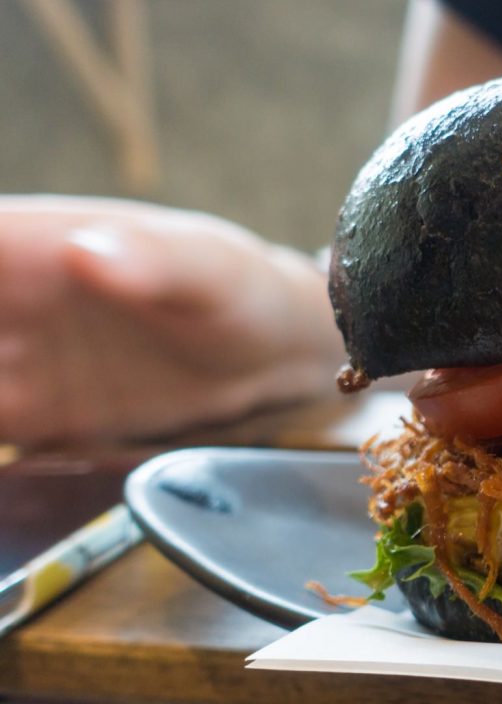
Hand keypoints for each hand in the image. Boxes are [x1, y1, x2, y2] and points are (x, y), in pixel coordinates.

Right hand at [0, 196, 342, 445]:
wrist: (272, 354)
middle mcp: (4, 300)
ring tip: (0, 419)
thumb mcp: (208, 272)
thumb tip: (88, 252)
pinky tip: (6, 460)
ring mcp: (9, 361)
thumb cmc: (238, 290)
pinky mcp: (31, 418)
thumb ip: (153, 263)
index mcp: (28, 243)